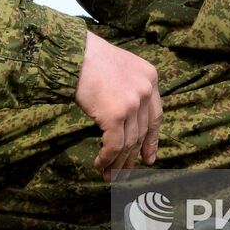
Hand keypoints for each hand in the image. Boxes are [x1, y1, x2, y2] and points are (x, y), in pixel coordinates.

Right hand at [75, 31, 163, 180]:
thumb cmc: (91, 59)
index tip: (148, 158)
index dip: (151, 141)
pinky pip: (114, 145)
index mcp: (151, 77)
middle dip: (132, 157)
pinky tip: (99, 164)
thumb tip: (128, 120)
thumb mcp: (122, 68)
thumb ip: (130, 89)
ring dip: (118, 163)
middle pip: (141, 132)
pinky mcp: (115, 114)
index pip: (156, 116)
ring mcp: (132, 103)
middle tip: (125, 174)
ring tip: (110, 176)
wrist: (74, 53)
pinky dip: (107, 158)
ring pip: (128, 143)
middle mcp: (145, 90)